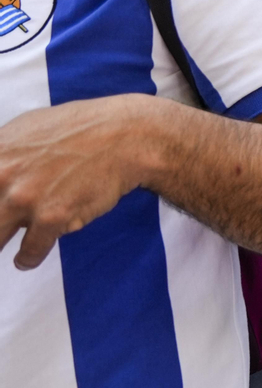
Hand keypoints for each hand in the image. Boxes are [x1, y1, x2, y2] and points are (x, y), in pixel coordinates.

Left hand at [0, 95, 155, 268]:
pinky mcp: (53, 217)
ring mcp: (25, 198)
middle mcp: (1, 175)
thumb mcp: (25, 128)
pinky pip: (30, 251)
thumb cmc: (78, 128)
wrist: (123, 137)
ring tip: (4, 250)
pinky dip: (27, 258)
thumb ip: (1, 152)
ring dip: (0, 246)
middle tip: (1, 229)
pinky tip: (26, 258)